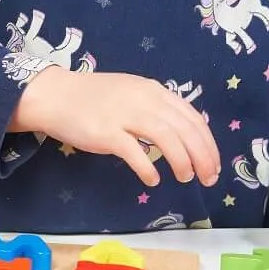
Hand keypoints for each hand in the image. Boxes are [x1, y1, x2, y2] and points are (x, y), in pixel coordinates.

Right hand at [10, 67, 220, 187]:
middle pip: (184, 129)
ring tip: (185, 178)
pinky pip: (134, 152)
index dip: (208, 142)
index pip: (191, 117)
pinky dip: (148, 167)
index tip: (214, 163)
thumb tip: (181, 135)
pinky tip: (153, 179)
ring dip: (182, 161)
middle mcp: (143, 99)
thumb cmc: (93, 98)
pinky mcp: (105, 132)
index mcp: (152, 90)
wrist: (54, 95)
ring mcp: (123, 115)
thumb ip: (155, 109)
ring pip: (166, 138)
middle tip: (208, 178)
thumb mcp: (131, 93)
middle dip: (202, 156)